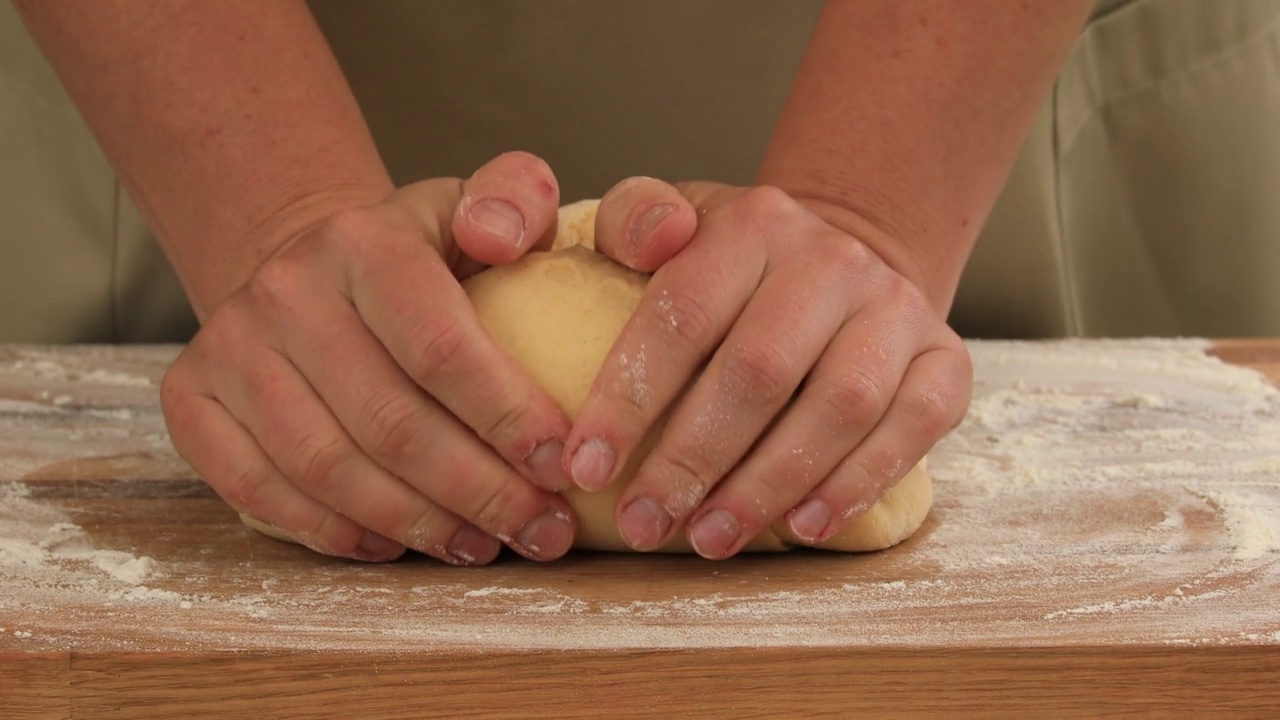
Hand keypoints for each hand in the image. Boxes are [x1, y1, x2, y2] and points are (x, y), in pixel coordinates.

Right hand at [161, 152, 579, 564]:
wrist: (310, 263)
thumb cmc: (421, 254)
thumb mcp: (477, 206)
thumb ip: (515, 199)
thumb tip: (501, 238)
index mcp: (365, 241)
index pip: (439, 347)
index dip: (505, 417)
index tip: (562, 467)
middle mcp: (286, 290)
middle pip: (389, 422)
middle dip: (479, 492)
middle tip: (539, 530)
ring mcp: (229, 347)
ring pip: (327, 468)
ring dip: (415, 524)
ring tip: (481, 545)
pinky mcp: (192, 400)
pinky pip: (257, 491)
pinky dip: (332, 531)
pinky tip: (394, 545)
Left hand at [567, 180, 971, 557]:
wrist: (845, 262)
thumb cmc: (735, 267)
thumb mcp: (676, 223)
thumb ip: (634, 219)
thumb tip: (651, 240)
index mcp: (753, 224)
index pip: (682, 314)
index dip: (630, 399)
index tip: (587, 469)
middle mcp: (831, 260)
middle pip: (759, 370)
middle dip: (693, 459)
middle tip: (645, 523)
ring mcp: (896, 309)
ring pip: (839, 406)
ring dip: (769, 484)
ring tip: (712, 538)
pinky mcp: (945, 359)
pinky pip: (913, 427)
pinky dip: (858, 483)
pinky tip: (802, 527)